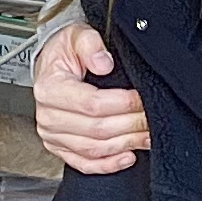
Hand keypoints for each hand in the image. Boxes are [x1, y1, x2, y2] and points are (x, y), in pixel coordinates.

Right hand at [33, 25, 150, 174]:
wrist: (51, 66)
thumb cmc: (64, 52)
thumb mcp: (77, 35)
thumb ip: (90, 44)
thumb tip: (104, 63)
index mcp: (50, 88)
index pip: (91, 104)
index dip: (122, 104)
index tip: (141, 98)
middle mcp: (48, 116)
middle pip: (96, 129)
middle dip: (131, 124)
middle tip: (153, 117)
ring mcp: (53, 135)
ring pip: (94, 149)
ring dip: (125, 144)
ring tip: (149, 135)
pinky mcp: (60, 148)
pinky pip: (84, 164)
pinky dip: (108, 165)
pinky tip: (128, 157)